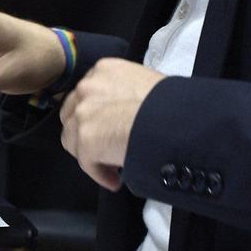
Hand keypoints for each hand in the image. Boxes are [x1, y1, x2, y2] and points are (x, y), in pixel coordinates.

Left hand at [59, 59, 162, 190]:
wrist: (178, 121)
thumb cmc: (174, 104)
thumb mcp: (147, 84)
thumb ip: (126, 93)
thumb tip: (127, 113)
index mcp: (104, 70)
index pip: (86, 94)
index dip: (95, 114)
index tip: (109, 127)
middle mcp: (87, 87)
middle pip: (72, 114)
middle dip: (86, 131)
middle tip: (106, 145)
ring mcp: (83, 113)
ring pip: (72, 139)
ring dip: (90, 153)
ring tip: (111, 165)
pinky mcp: (85, 138)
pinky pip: (85, 161)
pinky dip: (99, 173)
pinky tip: (115, 180)